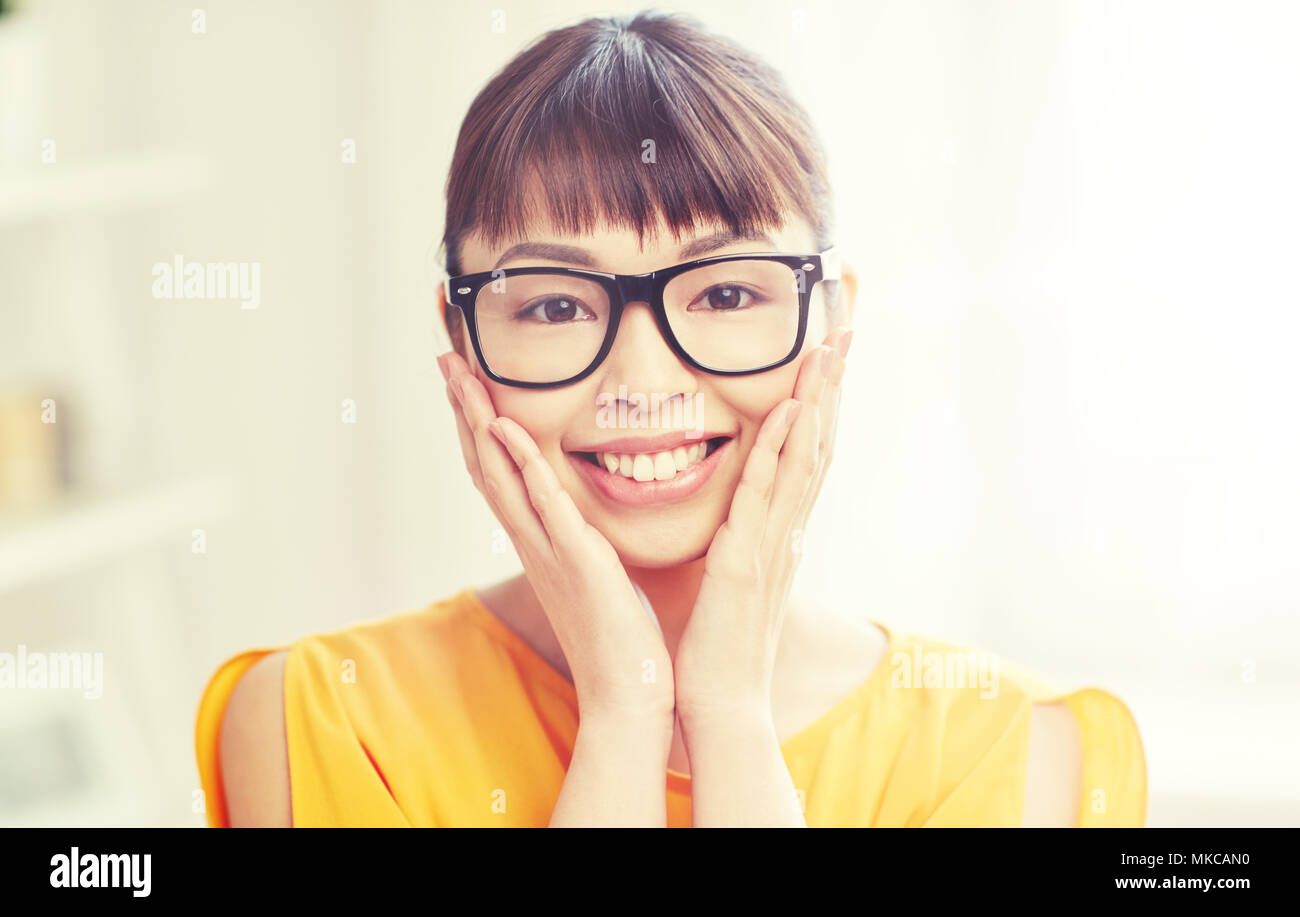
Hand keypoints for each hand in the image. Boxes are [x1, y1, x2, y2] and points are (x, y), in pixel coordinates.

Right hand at [438, 351, 674, 721]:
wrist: (629, 697)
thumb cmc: (621, 640)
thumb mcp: (599, 576)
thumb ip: (585, 543)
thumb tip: (585, 520)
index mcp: (539, 543)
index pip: (498, 472)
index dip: (477, 423)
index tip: (465, 378)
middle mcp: (532, 543)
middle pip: (483, 463)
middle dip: (463, 407)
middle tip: (443, 356)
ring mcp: (548, 551)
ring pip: (499, 475)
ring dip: (476, 419)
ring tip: (458, 372)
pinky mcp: (577, 560)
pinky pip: (542, 503)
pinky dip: (520, 462)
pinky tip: (505, 426)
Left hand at [673, 327, 852, 725]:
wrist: (721, 707)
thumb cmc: (720, 649)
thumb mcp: (734, 583)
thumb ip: (743, 545)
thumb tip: (742, 522)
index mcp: (780, 536)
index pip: (808, 457)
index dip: (824, 406)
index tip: (830, 358)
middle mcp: (785, 533)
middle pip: (819, 445)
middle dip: (833, 386)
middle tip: (846, 330)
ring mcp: (770, 545)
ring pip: (804, 459)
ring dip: (818, 400)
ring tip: (829, 348)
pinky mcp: (744, 560)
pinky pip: (766, 493)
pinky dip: (782, 448)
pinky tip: (791, 410)